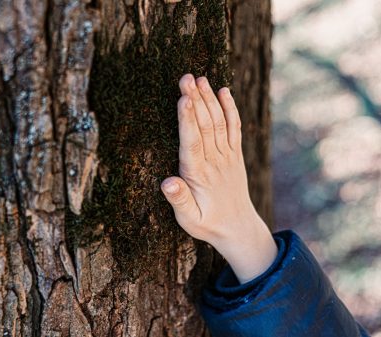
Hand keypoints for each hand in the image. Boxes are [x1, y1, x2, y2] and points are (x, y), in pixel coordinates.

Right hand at [160, 74, 277, 283]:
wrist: (238, 229)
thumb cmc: (208, 223)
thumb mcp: (189, 219)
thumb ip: (179, 200)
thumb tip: (167, 182)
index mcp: (199, 175)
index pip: (192, 142)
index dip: (188, 119)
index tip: (184, 98)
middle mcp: (215, 162)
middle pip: (205, 126)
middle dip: (195, 100)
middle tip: (186, 77)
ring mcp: (227, 156)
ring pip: (218, 122)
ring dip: (209, 99)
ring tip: (199, 78)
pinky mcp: (235, 155)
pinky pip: (234, 128)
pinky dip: (230, 109)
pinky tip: (224, 91)